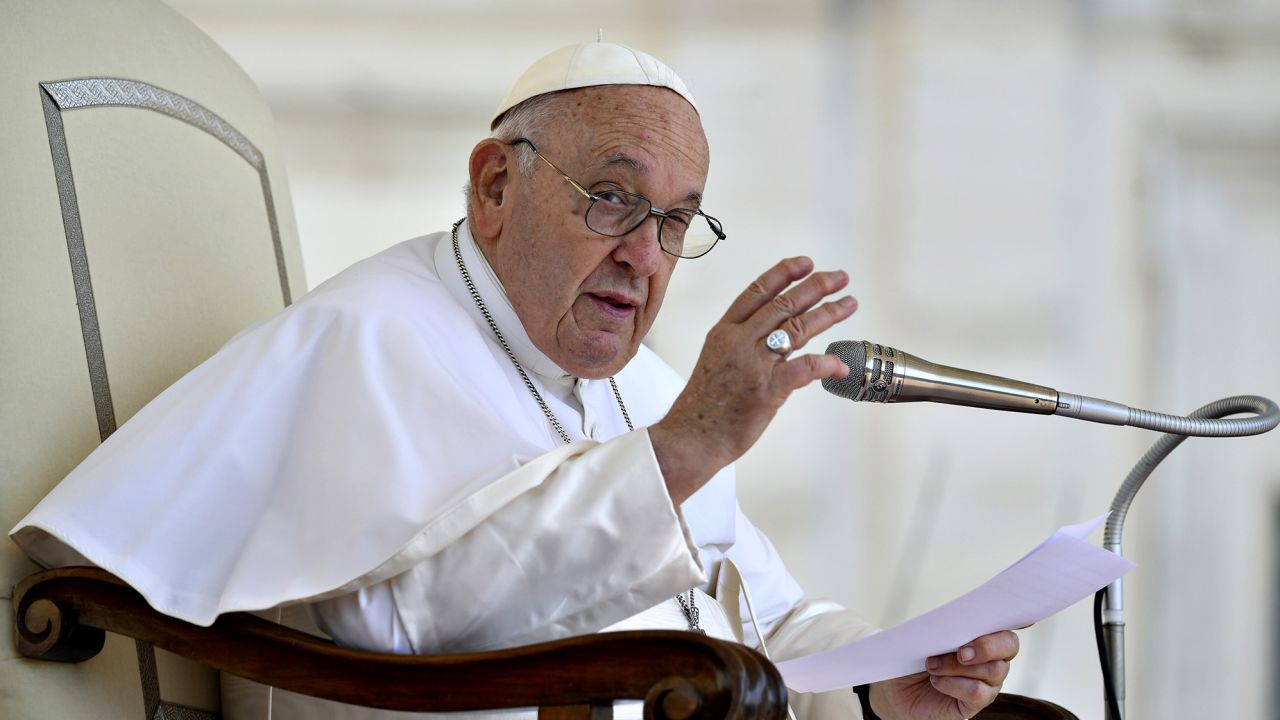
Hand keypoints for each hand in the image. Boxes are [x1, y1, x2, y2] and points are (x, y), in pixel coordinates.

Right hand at [650, 256, 856, 501]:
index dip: (783, 274)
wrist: (690, 438)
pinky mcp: (767, 390)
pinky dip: (826, 364)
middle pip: (783, 304)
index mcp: (724, 332)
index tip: (805, 263)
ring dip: (828, 314)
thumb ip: (742, 346)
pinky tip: (841, 365)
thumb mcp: (715, 362)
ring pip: (797, 328)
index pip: (756, 292)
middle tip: (839, 277)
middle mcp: (739, 342)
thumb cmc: (703, 407)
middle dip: (816, 287)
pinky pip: (804, 368)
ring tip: (849, 304)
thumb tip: (775, 341)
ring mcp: (754, 364)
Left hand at [869, 631, 1018, 719]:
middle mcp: (993, 658)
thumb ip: (940, 625)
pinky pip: (978, 692)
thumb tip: (950, 619)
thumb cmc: (913, 657)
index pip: (1005, 623)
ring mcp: (988, 682)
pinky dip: (954, 684)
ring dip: (957, 666)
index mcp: (983, 635)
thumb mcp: (922, 636)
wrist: (896, 689)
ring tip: (931, 666)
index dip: (1006, 618)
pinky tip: (936, 681)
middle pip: (1009, 646)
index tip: (987, 620)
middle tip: (960, 652)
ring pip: (992, 670)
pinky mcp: (976, 703)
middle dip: (986, 646)